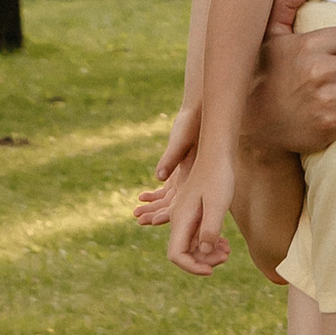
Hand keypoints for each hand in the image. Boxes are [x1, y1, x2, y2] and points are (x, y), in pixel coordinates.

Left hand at [135, 99, 200, 224]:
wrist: (199, 112)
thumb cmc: (191, 124)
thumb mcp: (180, 141)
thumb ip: (171, 159)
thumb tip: (158, 177)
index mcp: (196, 178)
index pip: (183, 204)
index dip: (168, 214)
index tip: (152, 222)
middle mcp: (193, 182)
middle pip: (175, 206)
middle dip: (156, 214)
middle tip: (138, 220)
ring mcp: (186, 178)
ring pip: (169, 199)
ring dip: (153, 207)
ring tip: (136, 213)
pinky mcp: (180, 172)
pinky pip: (167, 190)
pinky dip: (155, 195)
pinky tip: (141, 197)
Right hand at [162, 156, 234, 275]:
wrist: (217, 154)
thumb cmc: (219, 176)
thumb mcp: (218, 204)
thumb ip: (210, 228)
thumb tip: (204, 251)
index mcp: (180, 219)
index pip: (176, 254)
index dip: (191, 267)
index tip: (211, 270)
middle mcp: (178, 219)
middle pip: (183, 253)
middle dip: (203, 261)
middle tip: (226, 255)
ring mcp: (185, 216)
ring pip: (191, 245)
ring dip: (208, 253)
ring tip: (228, 250)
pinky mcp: (193, 213)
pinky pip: (196, 235)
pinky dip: (209, 242)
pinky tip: (224, 242)